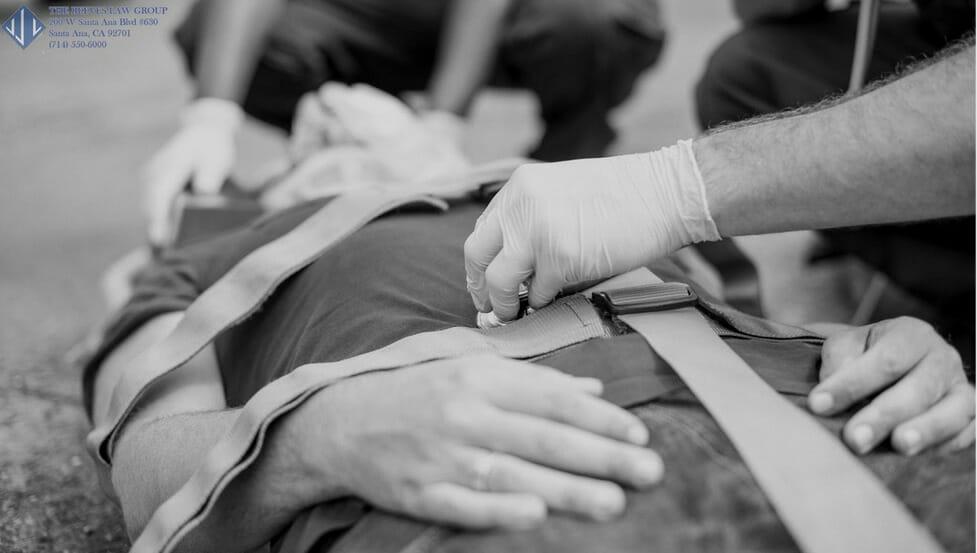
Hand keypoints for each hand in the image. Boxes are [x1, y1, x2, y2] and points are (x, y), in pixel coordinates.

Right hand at [143, 98, 242, 244]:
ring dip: (157, 229)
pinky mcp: (154, 186)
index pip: (160, 194)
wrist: (203, 132)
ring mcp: (151, 179)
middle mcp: (155, 173)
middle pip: (152, 207)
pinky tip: (168, 241)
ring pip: (151, 208)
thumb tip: (203, 191)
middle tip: (164, 256)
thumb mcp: (217, 157)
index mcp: (171, 165)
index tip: (159, 240)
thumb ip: (211, 174)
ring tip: (164, 255)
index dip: (158, 219)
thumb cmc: (212, 148)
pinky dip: (160, 222)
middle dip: (157, 231)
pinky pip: (155, 206)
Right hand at [287, 355, 662, 529]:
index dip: (598, 416)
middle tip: (649, 473)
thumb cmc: (420, 392)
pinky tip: (534, 517)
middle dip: (600, 455)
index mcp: (480, 378)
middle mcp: (464, 412)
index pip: (551, 397)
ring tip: (612, 503)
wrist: (343, 421)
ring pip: (511, 472)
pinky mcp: (418, 492)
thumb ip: (534, 378)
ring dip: (564, 489)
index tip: (638, 435)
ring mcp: (441, 455)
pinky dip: (498, 510)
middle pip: (542, 436)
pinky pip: (463, 504)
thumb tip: (592, 387)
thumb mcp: (472, 369)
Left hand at [464, 140, 719, 321]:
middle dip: (480, 287)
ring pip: (499, 281)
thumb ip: (532, 216)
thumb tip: (514, 263)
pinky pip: (540, 294)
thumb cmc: (624, 196)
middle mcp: (521, 205)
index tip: (487, 282)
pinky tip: (558, 300)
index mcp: (520, 186)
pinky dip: (546, 303)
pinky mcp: (560, 258)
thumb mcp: (562, 191)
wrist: (667, 192)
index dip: (482, 262)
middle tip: (491, 306)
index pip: (483, 230)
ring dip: (507, 303)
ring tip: (520, 312)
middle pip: (476, 255)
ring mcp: (538, 231)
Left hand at [808, 317, 974, 455]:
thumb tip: (834, 384)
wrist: (892, 365)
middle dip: (883, 416)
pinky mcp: (970, 416)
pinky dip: (946, 445)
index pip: (885, 360)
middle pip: (917, 389)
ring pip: (952, 412)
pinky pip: (967, 433)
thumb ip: (839, 360)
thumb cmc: (864, 356)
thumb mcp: (846, 346)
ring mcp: (960, 388)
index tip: (818, 405)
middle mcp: (942, 358)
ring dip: (925, 431)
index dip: (851, 384)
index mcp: (911, 334)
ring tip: (899, 446)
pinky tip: (917, 456)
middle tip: (854, 439)